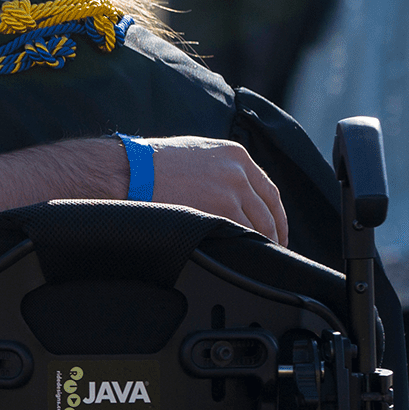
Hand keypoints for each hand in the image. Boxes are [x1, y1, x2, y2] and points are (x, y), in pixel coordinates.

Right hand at [136, 136, 286, 245]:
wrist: (131, 172)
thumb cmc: (153, 164)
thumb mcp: (197, 153)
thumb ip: (222, 169)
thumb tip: (233, 193)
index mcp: (235, 155)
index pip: (269, 190)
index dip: (276, 214)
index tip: (277, 229)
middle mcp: (238, 171)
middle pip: (268, 211)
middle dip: (274, 234)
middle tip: (273, 249)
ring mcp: (230, 192)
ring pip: (259, 226)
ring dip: (262, 243)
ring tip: (258, 257)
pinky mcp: (218, 212)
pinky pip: (242, 235)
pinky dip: (246, 247)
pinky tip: (243, 255)